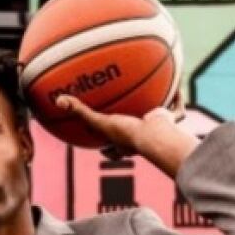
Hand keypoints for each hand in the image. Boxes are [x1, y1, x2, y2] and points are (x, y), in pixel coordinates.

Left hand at [55, 91, 185, 159]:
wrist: (155, 136)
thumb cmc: (127, 134)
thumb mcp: (99, 121)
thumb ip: (79, 111)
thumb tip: (58, 101)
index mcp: (123, 145)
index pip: (110, 151)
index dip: (105, 149)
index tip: (100, 142)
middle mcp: (140, 141)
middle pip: (132, 141)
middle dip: (130, 133)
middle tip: (125, 122)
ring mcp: (157, 133)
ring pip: (156, 124)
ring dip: (156, 114)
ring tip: (154, 100)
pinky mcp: (171, 122)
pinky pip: (176, 110)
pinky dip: (177, 98)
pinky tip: (176, 83)